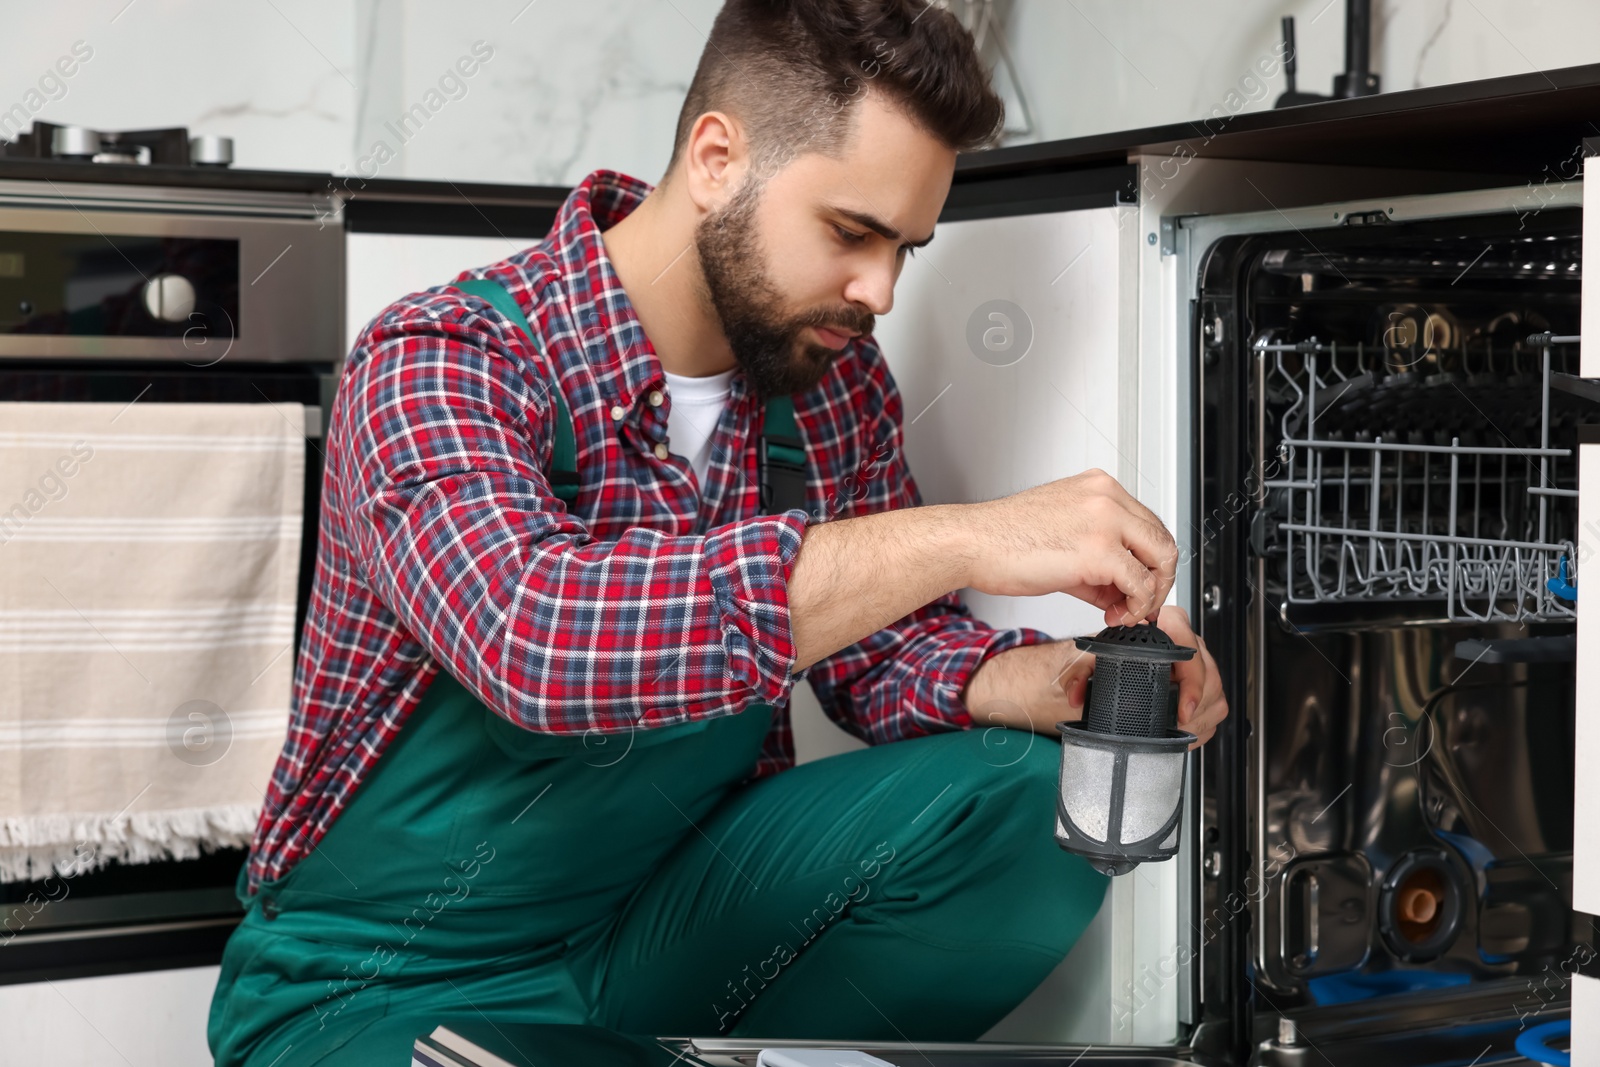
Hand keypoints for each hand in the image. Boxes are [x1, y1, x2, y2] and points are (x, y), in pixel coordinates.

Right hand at [966, 469, 1178, 625]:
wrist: (972, 543)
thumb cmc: (1003, 539)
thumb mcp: (1062, 539)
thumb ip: (1098, 561)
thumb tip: (1121, 590)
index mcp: (1099, 488)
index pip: (1147, 524)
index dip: (1148, 561)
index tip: (1136, 585)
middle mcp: (1107, 498)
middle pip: (1162, 539)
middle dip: (1157, 579)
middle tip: (1139, 603)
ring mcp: (1106, 522)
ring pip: (1161, 559)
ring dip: (1151, 593)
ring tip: (1126, 611)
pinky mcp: (1099, 551)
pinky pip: (1140, 584)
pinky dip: (1136, 605)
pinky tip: (1115, 614)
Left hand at [1051, 605, 1227, 749]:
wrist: (1113, 659)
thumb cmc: (1108, 654)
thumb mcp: (1088, 659)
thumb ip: (1077, 674)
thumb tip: (1076, 694)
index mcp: (1164, 625)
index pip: (1190, 650)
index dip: (1192, 682)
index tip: (1182, 709)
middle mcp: (1186, 641)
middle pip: (1209, 675)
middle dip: (1195, 707)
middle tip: (1177, 725)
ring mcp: (1198, 662)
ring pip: (1216, 692)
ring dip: (1199, 717)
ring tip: (1179, 729)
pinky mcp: (1203, 682)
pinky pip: (1215, 705)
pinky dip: (1203, 722)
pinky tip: (1185, 729)